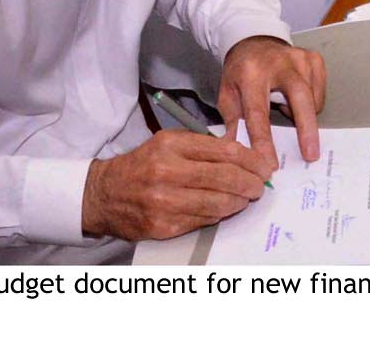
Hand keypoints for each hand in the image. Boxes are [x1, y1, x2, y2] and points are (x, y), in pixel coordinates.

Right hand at [81, 130, 271, 240]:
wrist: (104, 194)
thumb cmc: (141, 166)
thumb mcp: (165, 144)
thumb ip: (200, 147)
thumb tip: (242, 157)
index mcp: (169, 145)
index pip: (223, 150)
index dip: (250, 160)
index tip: (264, 166)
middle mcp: (166, 171)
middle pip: (225, 178)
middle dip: (251, 183)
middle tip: (260, 186)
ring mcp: (164, 201)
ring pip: (218, 204)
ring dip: (238, 202)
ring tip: (244, 198)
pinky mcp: (164, 225)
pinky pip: (204, 221)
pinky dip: (218, 215)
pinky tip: (223, 209)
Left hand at [218, 35, 325, 169]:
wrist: (253, 41)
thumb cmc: (240, 73)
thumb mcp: (228, 94)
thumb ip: (233, 123)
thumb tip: (239, 154)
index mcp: (250, 73)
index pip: (258, 112)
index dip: (264, 140)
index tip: (270, 164)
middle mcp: (277, 62)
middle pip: (299, 97)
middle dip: (306, 129)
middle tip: (311, 155)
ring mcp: (299, 58)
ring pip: (311, 99)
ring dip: (303, 115)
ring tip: (284, 108)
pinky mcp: (313, 59)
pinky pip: (319, 94)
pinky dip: (310, 104)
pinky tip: (294, 97)